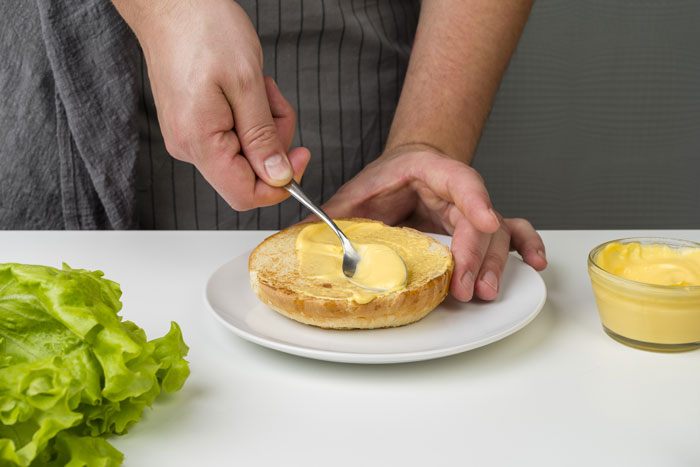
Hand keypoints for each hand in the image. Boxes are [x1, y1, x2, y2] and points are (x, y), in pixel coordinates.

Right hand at [117, 0, 309, 209]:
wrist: (172, 3)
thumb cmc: (204, 30)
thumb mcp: (247, 83)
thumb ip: (263, 137)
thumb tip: (278, 177)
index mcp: (199, 142)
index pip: (244, 195)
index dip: (279, 185)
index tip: (300, 156)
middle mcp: (188, 146)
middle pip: (249, 173)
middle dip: (273, 141)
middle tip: (271, 100)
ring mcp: (189, 137)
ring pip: (245, 152)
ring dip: (263, 122)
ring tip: (256, 86)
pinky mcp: (194, 125)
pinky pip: (234, 135)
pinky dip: (250, 115)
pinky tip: (243, 87)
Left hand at [316, 146, 546, 301]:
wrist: (401, 173)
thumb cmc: (380, 182)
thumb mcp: (353, 194)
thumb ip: (333, 215)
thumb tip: (296, 238)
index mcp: (429, 171)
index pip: (459, 178)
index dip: (474, 199)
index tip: (485, 220)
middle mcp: (457, 191)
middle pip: (478, 220)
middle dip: (475, 255)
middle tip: (466, 288)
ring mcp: (471, 210)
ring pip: (495, 234)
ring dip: (493, 264)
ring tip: (483, 292)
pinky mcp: (476, 229)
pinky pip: (510, 234)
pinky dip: (525, 245)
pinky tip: (534, 262)